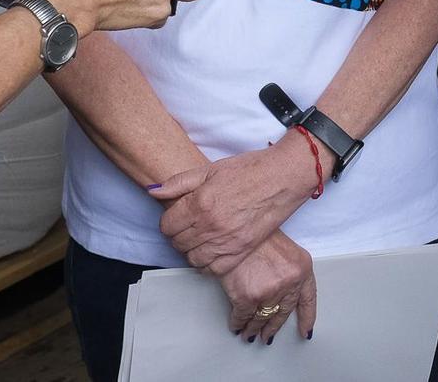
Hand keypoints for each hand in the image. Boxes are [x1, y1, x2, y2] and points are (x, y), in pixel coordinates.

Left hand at [152, 139, 320, 274]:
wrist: (284, 177)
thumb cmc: (250, 169)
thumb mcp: (211, 169)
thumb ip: (179, 182)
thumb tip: (153, 190)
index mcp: (200, 203)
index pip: (167, 226)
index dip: (169, 221)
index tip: (177, 217)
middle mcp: (210, 225)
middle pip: (178, 243)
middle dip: (179, 235)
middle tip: (190, 226)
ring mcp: (226, 241)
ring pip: (193, 259)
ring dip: (192, 250)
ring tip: (201, 238)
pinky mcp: (242, 250)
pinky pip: (214, 269)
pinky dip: (209, 263)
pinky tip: (213, 250)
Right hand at [217, 230, 316, 344]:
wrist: (237, 230)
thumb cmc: (258, 235)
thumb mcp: (285, 249)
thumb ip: (289, 272)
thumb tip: (283, 295)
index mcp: (302, 269)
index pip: (308, 299)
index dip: (307, 317)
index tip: (305, 331)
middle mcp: (289, 283)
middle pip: (282, 313)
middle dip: (273, 326)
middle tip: (267, 335)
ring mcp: (269, 292)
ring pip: (262, 318)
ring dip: (254, 328)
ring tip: (250, 333)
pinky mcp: (247, 298)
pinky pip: (243, 317)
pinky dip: (238, 323)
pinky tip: (237, 325)